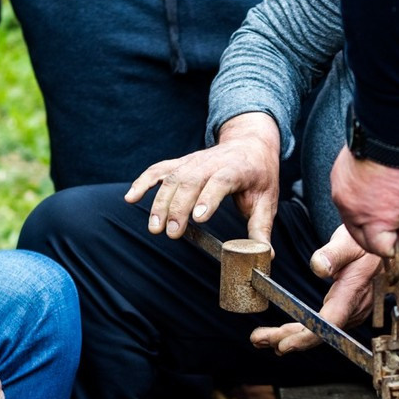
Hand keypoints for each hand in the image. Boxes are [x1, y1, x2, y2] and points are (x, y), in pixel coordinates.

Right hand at [125, 114, 281, 243]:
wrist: (250, 143)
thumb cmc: (259, 174)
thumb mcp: (267, 200)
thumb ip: (261, 228)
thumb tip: (266, 255)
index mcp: (236, 169)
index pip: (220, 181)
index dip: (208, 198)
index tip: (198, 218)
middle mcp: (212, 163)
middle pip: (190, 181)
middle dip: (178, 207)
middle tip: (171, 233)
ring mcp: (193, 161)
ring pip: (172, 178)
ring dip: (160, 202)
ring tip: (155, 228)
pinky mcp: (181, 163)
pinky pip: (158, 170)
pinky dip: (143, 182)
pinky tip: (131, 198)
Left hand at [251, 225, 377, 354]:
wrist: (387, 250)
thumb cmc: (368, 244)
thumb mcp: (350, 242)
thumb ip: (334, 254)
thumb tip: (318, 267)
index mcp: (352, 292)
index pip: (329, 322)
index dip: (306, 336)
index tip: (284, 343)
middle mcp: (353, 308)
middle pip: (319, 333)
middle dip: (287, 338)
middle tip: (259, 339)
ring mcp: (350, 312)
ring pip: (318, 332)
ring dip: (289, 336)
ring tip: (262, 338)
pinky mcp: (345, 311)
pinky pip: (322, 326)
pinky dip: (300, 331)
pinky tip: (282, 333)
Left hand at [329, 145, 398, 259]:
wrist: (393, 129)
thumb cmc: (392, 135)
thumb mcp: (377, 157)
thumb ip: (377, 177)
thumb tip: (390, 185)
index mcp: (344, 182)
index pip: (355, 212)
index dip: (378, 216)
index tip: (398, 207)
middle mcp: (345, 199)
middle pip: (360, 231)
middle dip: (386, 230)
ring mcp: (358, 212)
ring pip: (373, 241)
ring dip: (398, 234)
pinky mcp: (376, 220)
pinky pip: (386, 247)